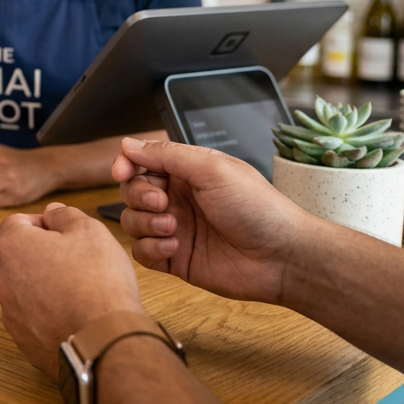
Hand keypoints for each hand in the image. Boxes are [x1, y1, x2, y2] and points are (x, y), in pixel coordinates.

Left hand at [0, 203, 143, 376]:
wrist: (103, 340)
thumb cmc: (97, 281)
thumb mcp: (89, 230)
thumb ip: (65, 215)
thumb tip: (52, 212)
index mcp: (12, 246)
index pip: (17, 223)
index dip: (43, 223)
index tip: (66, 233)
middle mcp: (2, 279)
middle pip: (19, 257)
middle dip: (44, 254)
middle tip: (78, 262)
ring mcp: (10, 313)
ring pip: (24, 288)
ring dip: (44, 285)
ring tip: (79, 292)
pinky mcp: (22, 340)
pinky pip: (32, 318)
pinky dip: (48, 313)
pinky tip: (74, 316)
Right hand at [112, 138, 314, 304]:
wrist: (282, 256)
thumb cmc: (258, 208)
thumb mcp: (212, 169)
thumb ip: (167, 155)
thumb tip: (128, 144)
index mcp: (188, 172)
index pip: (142, 162)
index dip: (126, 165)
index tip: (122, 171)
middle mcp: (178, 198)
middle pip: (132, 191)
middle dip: (139, 195)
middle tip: (162, 202)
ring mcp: (176, 229)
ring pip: (132, 222)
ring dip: (145, 223)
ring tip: (173, 228)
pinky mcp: (175, 259)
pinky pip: (142, 252)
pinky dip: (150, 248)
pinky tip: (173, 247)